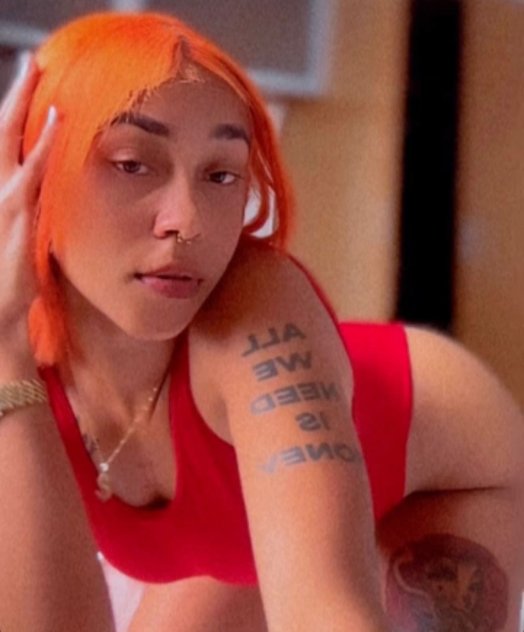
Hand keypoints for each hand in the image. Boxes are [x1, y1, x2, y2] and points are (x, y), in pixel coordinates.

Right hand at [0, 53, 57, 363]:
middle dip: (17, 97)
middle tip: (32, 64)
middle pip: (2, 133)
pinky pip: (29, 174)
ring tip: (37, 76)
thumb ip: (31, 209)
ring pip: (10, 145)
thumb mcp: (23, 236)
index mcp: (0, 194)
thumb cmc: (12, 277)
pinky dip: (40, 147)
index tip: (34, 87)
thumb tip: (45, 191)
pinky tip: (54, 122)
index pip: (6, 145)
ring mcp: (2, 202)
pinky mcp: (15, 217)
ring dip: (24, 108)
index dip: (19, 115)